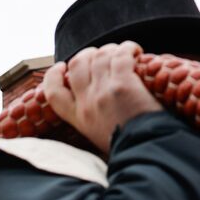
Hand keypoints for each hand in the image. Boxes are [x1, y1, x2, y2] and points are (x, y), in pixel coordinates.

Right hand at [42, 42, 161, 153]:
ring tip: (124, 53)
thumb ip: (90, 116)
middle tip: (102, 55)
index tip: (62, 66)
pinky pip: (120, 55)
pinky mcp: (123, 85)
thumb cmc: (128, 145)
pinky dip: (128, 48)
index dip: (53, 75)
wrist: (146, 151)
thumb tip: (93, 95)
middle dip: (88, 53)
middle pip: (76, 65)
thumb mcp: (96, 135)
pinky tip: (136, 51)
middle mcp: (86, 103)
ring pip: (99, 56)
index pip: (53, 92)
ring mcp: (103, 93)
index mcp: (78, 118)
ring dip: (112, 49)